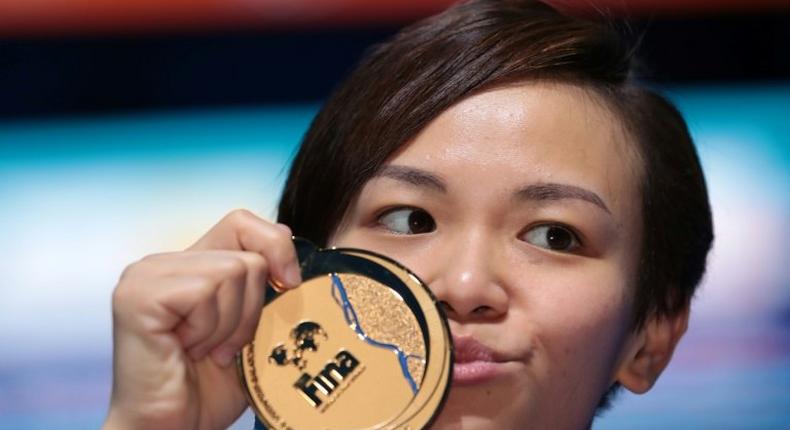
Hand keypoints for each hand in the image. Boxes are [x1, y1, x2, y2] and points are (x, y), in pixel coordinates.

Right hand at [103, 209, 301, 429]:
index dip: (275, 248)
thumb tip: (290, 245)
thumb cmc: (210, 388)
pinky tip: (187, 351)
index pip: (243, 223)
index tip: (287, 288)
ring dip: (231, 324)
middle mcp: (163, 263)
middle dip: (251, 309)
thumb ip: (265, 288)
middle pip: (246, 254)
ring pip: (233, 271)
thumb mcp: (252, 329)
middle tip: (223, 346)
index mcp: (189, 266)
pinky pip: (206, 290)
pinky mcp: (138, 294)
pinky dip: (210, 328)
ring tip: (205, 351)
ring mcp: (146, 275)